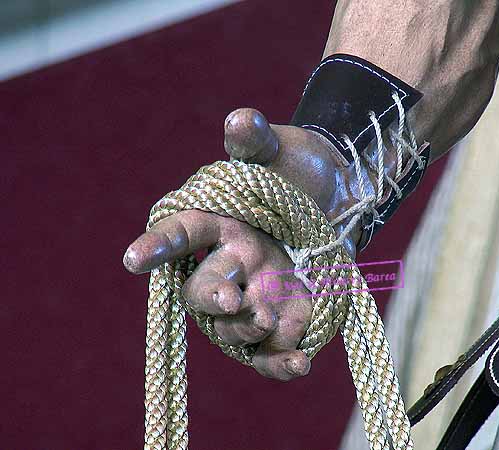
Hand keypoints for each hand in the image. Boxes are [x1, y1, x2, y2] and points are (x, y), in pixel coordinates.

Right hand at [123, 108, 377, 379]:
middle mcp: (228, 264)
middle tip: (231, 299)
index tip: (135, 259)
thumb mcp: (279, 151)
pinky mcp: (283, 318)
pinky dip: (281, 363)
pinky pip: (271, 351)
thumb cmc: (296, 170)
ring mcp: (254, 295)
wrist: (342, 199)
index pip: (180, 235)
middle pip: (202, 290)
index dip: (157, 246)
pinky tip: (300, 363)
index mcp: (217, 223)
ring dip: (246, 327)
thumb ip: (256, 141)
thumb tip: (241, 119)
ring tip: (269, 318)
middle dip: (210, 296)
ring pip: (232, 327)